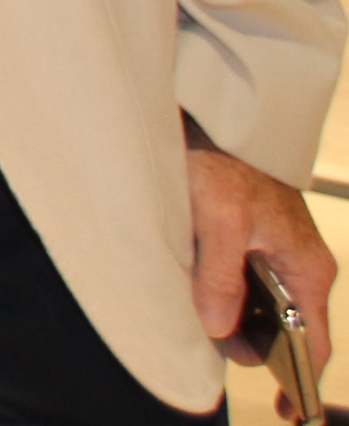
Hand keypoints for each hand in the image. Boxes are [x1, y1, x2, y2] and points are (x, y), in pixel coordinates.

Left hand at [189, 127, 334, 419]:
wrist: (221, 116)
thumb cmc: (226, 161)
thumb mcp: (220, 221)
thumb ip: (220, 277)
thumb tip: (219, 330)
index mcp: (307, 268)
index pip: (316, 342)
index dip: (302, 380)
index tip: (290, 412)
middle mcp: (301, 264)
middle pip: (284, 327)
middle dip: (250, 343)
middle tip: (212, 344)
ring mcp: (278, 251)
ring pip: (260, 303)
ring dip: (231, 314)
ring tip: (198, 312)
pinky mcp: (254, 237)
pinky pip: (243, 278)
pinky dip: (222, 289)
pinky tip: (196, 286)